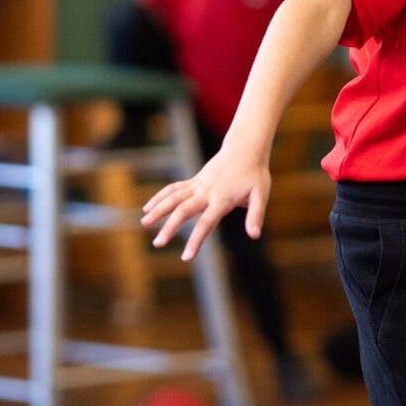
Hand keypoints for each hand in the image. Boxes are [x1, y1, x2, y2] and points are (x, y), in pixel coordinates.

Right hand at [140, 153, 270, 261]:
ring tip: (144, 222)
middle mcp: (206, 192)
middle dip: (169, 228)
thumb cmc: (255, 174)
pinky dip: (160, 197)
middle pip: (183, 211)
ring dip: (158, 209)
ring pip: (173, 197)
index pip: (206, 223)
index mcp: (222, 200)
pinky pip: (174, 189)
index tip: (186, 257)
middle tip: (157, 244)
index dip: (196, 240)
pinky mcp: (194, 180)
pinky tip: (148, 207)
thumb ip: (256, 215)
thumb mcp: (261, 194)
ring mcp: (198, 185)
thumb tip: (254, 235)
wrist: (245, 149)